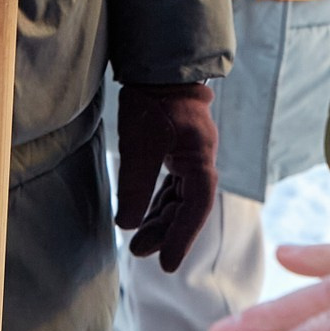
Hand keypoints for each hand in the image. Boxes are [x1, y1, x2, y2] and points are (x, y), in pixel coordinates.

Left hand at [117, 81, 218, 269]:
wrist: (159, 67)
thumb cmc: (152, 100)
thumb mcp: (140, 144)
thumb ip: (136, 185)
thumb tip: (128, 225)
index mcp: (200, 161)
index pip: (195, 209)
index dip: (181, 238)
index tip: (166, 263)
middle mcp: (201, 162)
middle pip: (187, 207)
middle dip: (165, 232)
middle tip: (139, 251)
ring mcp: (192, 157)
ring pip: (180, 198)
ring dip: (161, 219)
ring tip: (138, 241)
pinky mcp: (180, 151)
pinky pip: (174, 186)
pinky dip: (160, 202)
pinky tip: (145, 215)